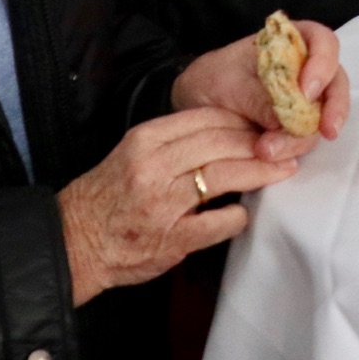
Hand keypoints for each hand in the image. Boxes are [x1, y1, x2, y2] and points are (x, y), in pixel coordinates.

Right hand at [56, 108, 287, 305]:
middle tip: (284, 145)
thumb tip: (228, 130)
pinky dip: (238, 216)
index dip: (241, 119)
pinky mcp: (172, 239)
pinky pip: (220, 222)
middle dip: (258, 142)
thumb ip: (175, 141)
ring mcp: (163, 204)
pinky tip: (243, 213)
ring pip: (226, 175)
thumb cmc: (109, 195)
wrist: (74, 242)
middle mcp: (154, 167)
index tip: (262, 123)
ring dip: (261, 172)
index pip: (206, 117)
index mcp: (145, 140)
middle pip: (222, 142)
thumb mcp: (135, 153)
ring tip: (282, 171)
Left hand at [171, 21, 349, 155]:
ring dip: (302, 137)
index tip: (307, 91)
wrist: (193, 103)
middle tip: (326, 131)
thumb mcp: (226, 84)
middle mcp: (304, 70)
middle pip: (336, 83)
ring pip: (323, 117)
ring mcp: (303, 101)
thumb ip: (255, 98)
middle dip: (334, 108)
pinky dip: (292, 149)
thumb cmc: (211, 80)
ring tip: (267, 150)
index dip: (323, 63)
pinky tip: (272, 157)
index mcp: (290, 43)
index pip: (323, 42)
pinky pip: (306, 138)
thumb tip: (283, 121)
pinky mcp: (295, 127)